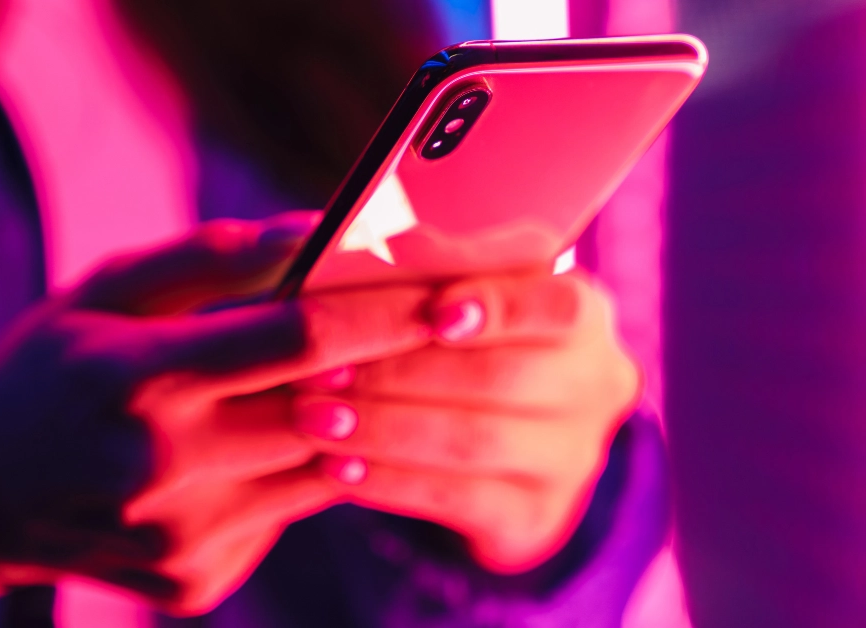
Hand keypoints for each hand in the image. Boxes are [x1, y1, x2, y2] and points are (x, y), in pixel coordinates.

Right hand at [0, 213, 432, 612]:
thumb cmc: (46, 371)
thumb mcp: (100, 291)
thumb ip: (205, 260)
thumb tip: (310, 232)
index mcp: (137, 375)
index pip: (296, 337)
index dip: (385, 314)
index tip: (449, 296)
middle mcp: (162, 464)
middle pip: (325, 409)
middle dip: (388, 368)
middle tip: (437, 331)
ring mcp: (182, 534)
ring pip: (320, 469)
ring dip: (347, 420)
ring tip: (339, 381)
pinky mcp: (196, 581)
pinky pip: (287, 518)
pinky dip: (294, 475)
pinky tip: (258, 449)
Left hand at [292, 270, 640, 572]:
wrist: (485, 448)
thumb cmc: (457, 343)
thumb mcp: (454, 292)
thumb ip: (427, 269)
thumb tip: (375, 243)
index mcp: (583, 312)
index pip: (557, 307)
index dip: (497, 307)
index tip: (433, 310)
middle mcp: (594, 383)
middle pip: (500, 376)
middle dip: (397, 371)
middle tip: (319, 368)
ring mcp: (572, 455)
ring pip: (472, 440)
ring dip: (382, 427)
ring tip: (312, 418)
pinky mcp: (535, 514)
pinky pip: (458, 500)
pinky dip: (391, 481)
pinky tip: (338, 468)